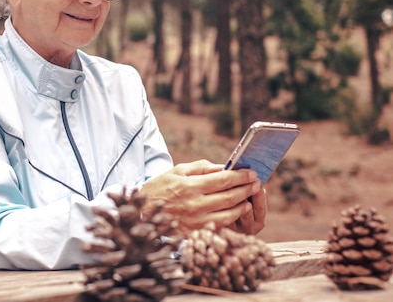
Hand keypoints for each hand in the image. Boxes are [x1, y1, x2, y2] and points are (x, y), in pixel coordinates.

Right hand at [141, 160, 263, 235]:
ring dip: (243, 204)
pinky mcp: (195, 232)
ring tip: (249, 197)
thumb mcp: (177, 171)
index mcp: (191, 185)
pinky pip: (220, 226)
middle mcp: (195, 204)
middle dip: (246, 188)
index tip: (251, 172)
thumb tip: (223, 167)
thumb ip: (201, 167)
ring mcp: (196, 220)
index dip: (241, 176)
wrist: (142, 212)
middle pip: (230, 196)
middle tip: (257, 183)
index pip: (224, 179)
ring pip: (229, 213)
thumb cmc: (160, 187)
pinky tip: (237, 212)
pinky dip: (232, 219)